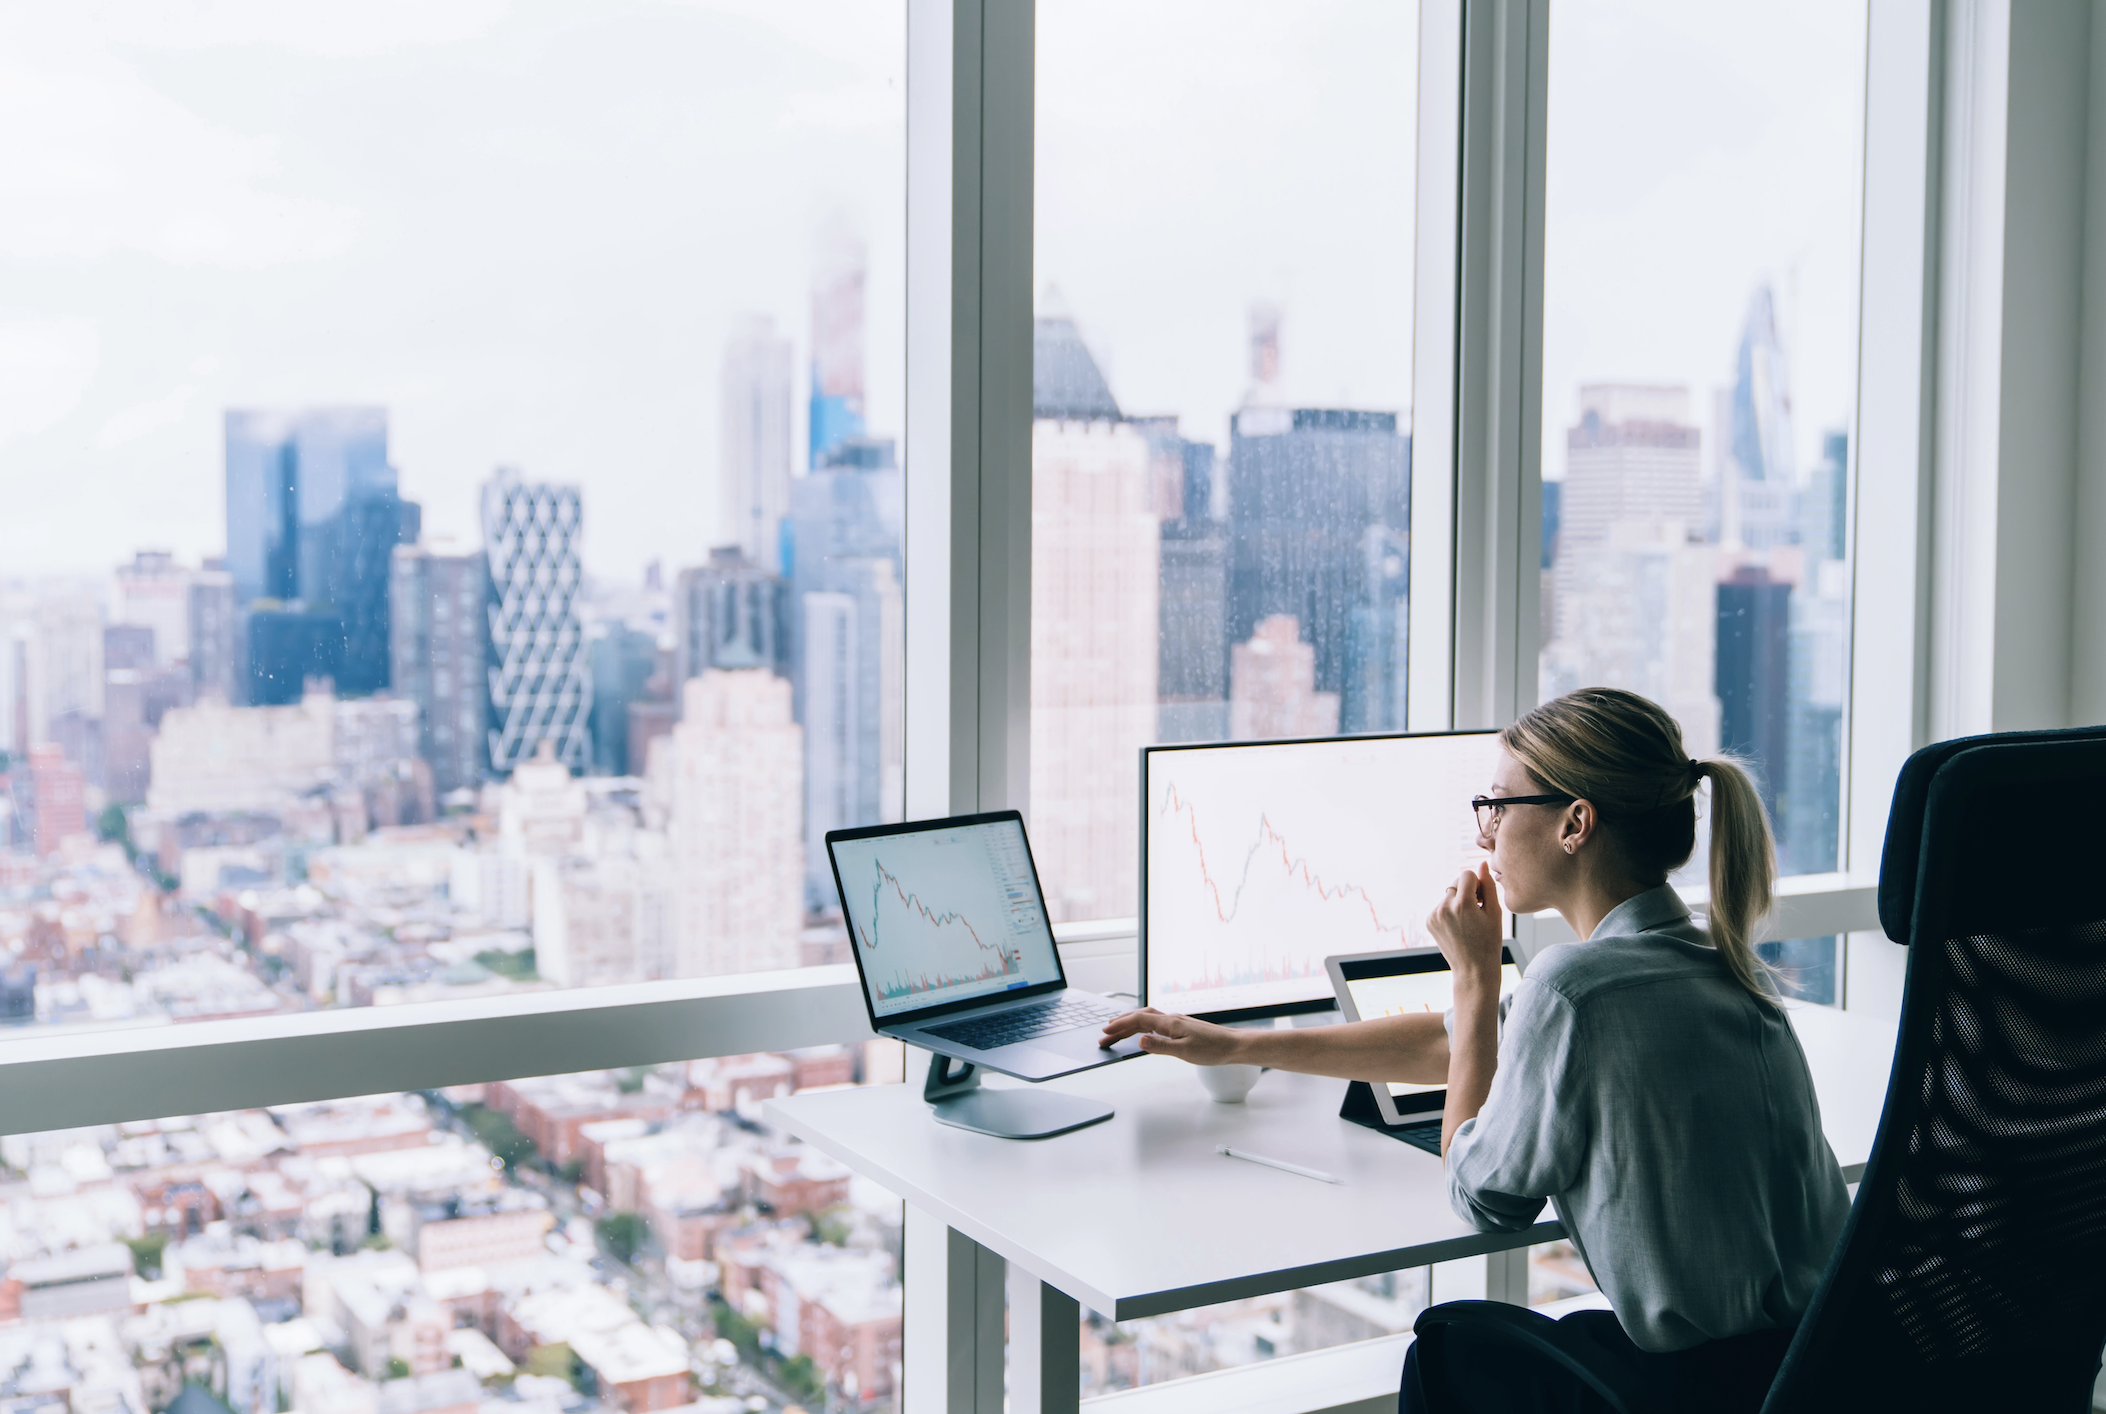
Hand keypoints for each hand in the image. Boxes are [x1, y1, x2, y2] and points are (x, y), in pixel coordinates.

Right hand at [1099, 1008, 1246, 1064]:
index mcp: (1170, 1023)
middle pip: (1139, 1017)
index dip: (1120, 1026)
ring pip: (1147, 1017)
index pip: (1138, 1021)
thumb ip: (1160, 1046)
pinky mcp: (1181, 1027)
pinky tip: (1143, 1031)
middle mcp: (1171, 1019)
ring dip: (1130, 1022)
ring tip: (1118, 1030)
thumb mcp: (1184, 1052)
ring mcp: (1176, 1022)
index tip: (1105, 1032)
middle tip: (1105, 1034)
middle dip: (1120, 1024)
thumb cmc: (1212, 1050)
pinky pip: (1155, 1021)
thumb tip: (1139, 1040)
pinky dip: (1142, 1024)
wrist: (1232, 1046)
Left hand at [1428, 862, 1504, 985]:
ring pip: (1449, 894)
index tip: (1482, 899)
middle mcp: (1444, 907)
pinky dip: (1450, 911)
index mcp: (1462, 904)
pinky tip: (1459, 927)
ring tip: (1469, 921)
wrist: (1473, 969)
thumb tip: (1482, 864)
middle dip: (1467, 890)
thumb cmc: (1489, 942)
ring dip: (1458, 901)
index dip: (1477, 884)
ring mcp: (1434, 915)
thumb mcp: (1494, 913)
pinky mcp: (1429, 921)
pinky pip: (1441, 906)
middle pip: (1456, 882)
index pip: (1466, 873)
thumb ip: (1488, 886)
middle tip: (1477, 910)